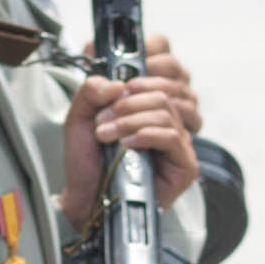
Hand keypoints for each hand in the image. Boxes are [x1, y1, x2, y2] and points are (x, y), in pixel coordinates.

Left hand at [62, 47, 200, 204]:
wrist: (86, 198)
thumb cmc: (88, 161)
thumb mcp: (80, 117)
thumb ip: (91, 91)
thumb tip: (116, 83)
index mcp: (148, 102)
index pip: (166, 66)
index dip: (147, 65)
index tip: (120, 81)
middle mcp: (167, 119)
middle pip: (163, 90)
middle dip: (129, 101)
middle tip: (103, 117)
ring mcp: (178, 142)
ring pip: (165, 111)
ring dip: (131, 119)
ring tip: (107, 134)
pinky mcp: (184, 164)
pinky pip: (172, 135)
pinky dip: (146, 134)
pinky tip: (128, 143)